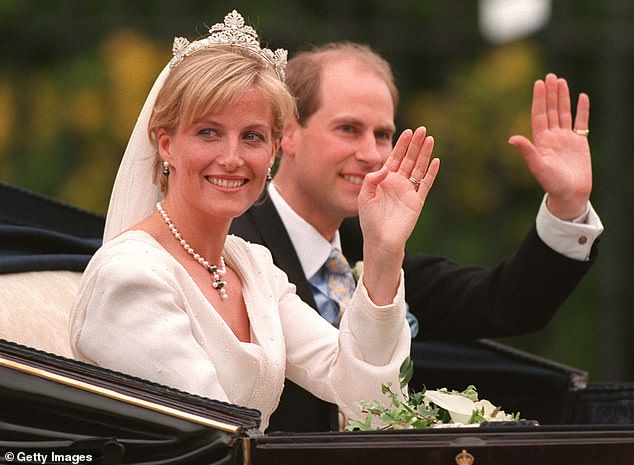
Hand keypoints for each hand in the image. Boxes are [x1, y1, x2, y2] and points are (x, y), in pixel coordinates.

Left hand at [358, 126, 439, 304]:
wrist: (380, 240)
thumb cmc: (370, 220)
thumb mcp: (364, 196)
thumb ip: (372, 179)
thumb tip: (386, 168)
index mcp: (385, 180)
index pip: (395, 158)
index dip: (401, 145)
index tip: (407, 131)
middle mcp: (398, 183)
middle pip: (409, 159)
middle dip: (415, 144)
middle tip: (422, 129)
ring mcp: (409, 191)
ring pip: (419, 168)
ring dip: (424, 154)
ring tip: (430, 139)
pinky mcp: (417, 201)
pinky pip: (425, 184)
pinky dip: (431, 173)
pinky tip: (435, 161)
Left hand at [508, 73, 591, 219]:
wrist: (570, 194)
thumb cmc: (552, 183)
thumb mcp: (537, 166)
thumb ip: (526, 151)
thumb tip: (511, 138)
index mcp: (540, 141)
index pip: (539, 115)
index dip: (539, 99)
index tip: (538, 83)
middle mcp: (552, 137)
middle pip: (551, 110)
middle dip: (550, 94)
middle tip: (549, 76)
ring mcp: (566, 139)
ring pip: (564, 113)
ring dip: (563, 98)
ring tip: (561, 81)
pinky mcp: (580, 143)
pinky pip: (581, 123)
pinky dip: (582, 110)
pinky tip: (582, 97)